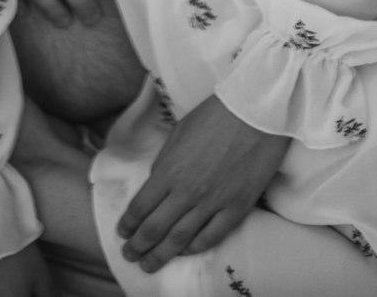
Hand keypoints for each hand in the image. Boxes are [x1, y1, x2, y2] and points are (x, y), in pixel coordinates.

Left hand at [117, 96, 288, 273]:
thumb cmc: (215, 116)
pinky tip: (185, 252)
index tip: (122, 233)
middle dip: (139, 246)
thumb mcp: (178, 133)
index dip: (128, 224)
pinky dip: (195, 248)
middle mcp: (187, 191)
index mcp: (169, 170)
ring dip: (161, 255)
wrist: (254, 112)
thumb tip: (156, 182)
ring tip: (150, 264)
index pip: (141, 207)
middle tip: (130, 255)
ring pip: (181, 239)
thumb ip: (164, 161)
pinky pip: (212, 237)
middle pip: (156, 229)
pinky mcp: (236, 208)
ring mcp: (212, 202)